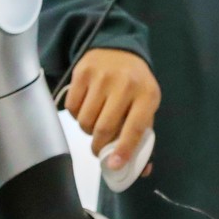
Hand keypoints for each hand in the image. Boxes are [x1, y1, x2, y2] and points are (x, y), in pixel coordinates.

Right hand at [65, 49, 159, 169]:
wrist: (118, 47)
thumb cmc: (135, 84)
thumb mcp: (146, 105)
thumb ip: (143, 136)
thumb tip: (142, 171)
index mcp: (147, 95)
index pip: (134, 128)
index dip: (123, 150)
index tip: (113, 165)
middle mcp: (125, 84)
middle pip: (104, 128)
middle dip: (99, 146)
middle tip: (99, 149)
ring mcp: (101, 77)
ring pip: (85, 120)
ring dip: (87, 130)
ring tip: (94, 123)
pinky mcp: (81, 72)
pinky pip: (71, 108)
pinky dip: (75, 116)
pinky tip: (86, 108)